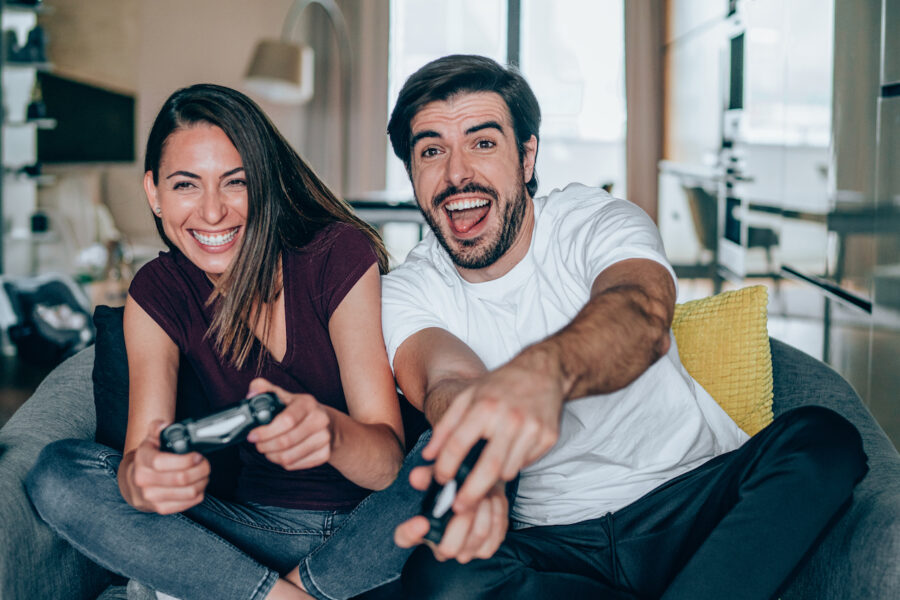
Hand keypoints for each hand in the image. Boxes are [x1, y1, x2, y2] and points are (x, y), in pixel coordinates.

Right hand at [125, 420, 209, 513]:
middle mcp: (144, 480)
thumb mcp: (150, 440)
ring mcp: (152, 497)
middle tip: (205, 463)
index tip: (197, 455)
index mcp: (142, 460)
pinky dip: (199, 493)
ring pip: (188, 492)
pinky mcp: (162, 508)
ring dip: (202, 481)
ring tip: (203, 474)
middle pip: (181, 479)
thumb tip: (165, 425)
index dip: (185, 459)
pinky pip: (188, 503)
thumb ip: (157, 428)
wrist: (134, 483)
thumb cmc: (148, 459)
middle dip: (200, 469)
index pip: (162, 462)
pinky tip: (197, 485)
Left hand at [246, 379, 334, 470]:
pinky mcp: (325, 454)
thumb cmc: (299, 410)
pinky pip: (296, 465)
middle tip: (258, 444)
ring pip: (289, 457)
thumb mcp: (284, 396)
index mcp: (308, 403)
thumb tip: (252, 393)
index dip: (266, 431)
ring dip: (272, 456)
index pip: (287, 420)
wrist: (326, 423)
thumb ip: (265, 390)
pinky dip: (283, 463)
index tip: (252, 435)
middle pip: (286, 441)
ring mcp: (324, 438)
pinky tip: (281, 454)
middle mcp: (320, 419)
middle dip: (265, 446)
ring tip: (268, 449)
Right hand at [394, 464, 507, 562]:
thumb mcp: (444, 473)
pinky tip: (494, 501)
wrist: (485, 487)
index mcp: (422, 526)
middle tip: (468, 501)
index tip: (422, 521)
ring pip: (475, 539)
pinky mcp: (484, 550)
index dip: (411, 533)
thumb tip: (417, 476)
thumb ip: (430, 474)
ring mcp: (463, 551)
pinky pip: (492, 540)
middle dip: (461, 523)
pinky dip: (496, 517)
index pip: (405, 537)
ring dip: (483, 513)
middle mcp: (439, 545)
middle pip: (447, 549)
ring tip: (485, 494)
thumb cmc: (459, 483)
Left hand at [428, 358, 563, 512]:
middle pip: (488, 468)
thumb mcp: (468, 396)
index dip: (446, 467)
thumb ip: (446, 426)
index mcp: (485, 406)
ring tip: (487, 467)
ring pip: (508, 470)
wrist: (543, 371)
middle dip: (471, 493)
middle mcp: (510, 418)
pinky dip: (513, 464)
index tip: (440, 480)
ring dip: (494, 476)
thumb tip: (428, 456)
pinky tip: (511, 447)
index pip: (459, 444)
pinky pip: (525, 464)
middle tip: (459, 508)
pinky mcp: (548, 437)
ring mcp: (532, 429)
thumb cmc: (500, 385)